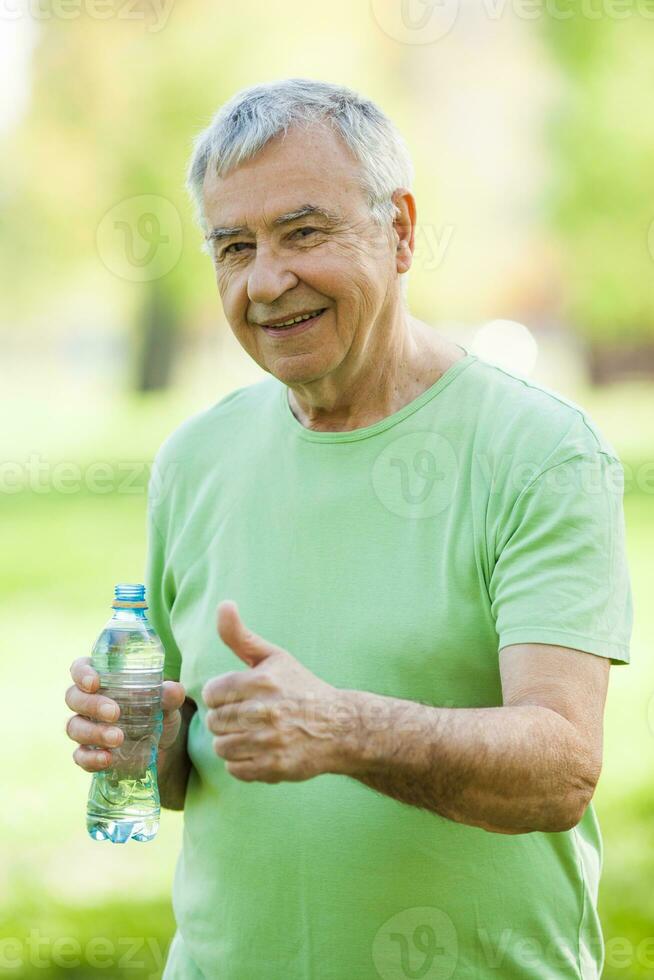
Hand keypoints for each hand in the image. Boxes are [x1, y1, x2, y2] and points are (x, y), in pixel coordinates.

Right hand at [65, 656, 185, 771]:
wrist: (163, 750)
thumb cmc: (158, 714)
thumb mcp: (168, 704)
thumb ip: (170, 695)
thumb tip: (173, 689)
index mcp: (103, 681)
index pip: (80, 668)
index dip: (82, 673)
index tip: (94, 683)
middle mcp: (88, 702)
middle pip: (73, 697)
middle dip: (92, 705)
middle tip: (115, 713)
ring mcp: (85, 729)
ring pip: (74, 727)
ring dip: (94, 732)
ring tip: (118, 738)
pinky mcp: (89, 754)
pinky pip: (80, 756)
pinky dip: (91, 758)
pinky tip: (107, 759)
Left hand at [203, 601, 349, 783]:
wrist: (340, 726)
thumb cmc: (302, 688)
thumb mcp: (274, 657)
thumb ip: (241, 635)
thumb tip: (223, 604)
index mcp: (261, 681)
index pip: (211, 692)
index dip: (221, 695)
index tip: (238, 697)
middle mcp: (264, 712)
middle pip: (214, 721)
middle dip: (227, 718)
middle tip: (247, 716)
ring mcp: (269, 742)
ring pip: (221, 746)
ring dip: (232, 741)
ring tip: (252, 734)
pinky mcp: (274, 767)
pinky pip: (235, 769)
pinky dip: (243, 762)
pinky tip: (259, 750)